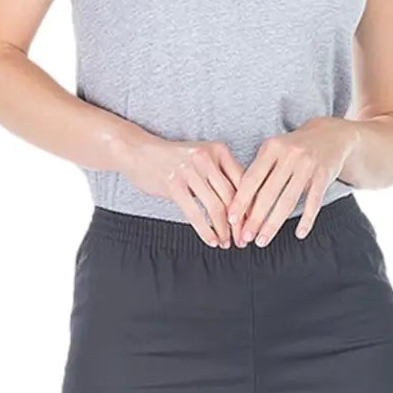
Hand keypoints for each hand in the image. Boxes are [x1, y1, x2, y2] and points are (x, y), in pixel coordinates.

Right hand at [121, 133, 246, 246]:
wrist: (138, 151)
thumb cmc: (173, 159)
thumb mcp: (201, 158)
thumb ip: (220, 175)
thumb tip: (243, 206)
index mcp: (218, 150)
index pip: (243, 181)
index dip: (251, 206)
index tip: (254, 223)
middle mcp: (206, 158)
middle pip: (232, 197)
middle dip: (239, 224)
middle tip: (242, 239)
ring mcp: (189, 171)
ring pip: (216, 207)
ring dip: (224, 230)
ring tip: (226, 242)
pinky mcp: (174, 185)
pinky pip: (196, 214)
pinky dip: (206, 231)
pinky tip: (211, 240)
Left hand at [230, 119, 354, 245]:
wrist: (330, 135)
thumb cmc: (294, 147)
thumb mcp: (274, 150)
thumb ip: (258, 171)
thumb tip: (238, 204)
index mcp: (272, 148)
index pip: (251, 178)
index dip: (240, 200)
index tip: (230, 219)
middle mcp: (289, 155)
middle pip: (268, 193)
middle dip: (254, 219)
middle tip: (245, 238)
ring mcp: (308, 165)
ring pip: (288, 201)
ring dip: (273, 224)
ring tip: (262, 240)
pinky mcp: (324, 175)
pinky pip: (314, 202)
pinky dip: (307, 220)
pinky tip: (299, 234)